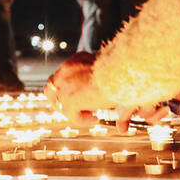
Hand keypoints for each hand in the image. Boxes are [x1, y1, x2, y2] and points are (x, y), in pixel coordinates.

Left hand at [45, 52, 166, 132]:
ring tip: (90, 114)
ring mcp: (66, 84)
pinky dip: (82, 119)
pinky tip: (96, 118)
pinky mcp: (70, 99)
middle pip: (51, 87)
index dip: (69, 88)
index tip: (84, 97)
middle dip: (61, 100)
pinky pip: (70, 115)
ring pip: (57, 102)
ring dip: (70, 110)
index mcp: (78, 59)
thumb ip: (111, 87)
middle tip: (80, 108)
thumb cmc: (128, 71)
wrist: (126, 71)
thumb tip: (122, 114)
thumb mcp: (116, 76)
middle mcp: (68, 69)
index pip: (63, 74)